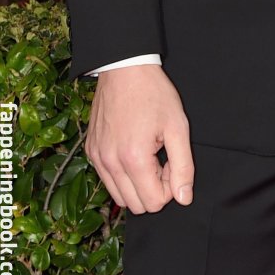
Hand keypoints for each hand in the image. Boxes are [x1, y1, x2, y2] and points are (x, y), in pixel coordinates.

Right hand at [86, 64, 193, 211]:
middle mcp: (110, 164)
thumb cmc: (154, 94)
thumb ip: (183, 166)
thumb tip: (184, 198)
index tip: (172, 161)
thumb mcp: (178, 126)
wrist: (125, 69)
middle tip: (162, 158)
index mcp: (133, 159)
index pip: (154, 203)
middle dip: (154, 188)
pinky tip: (133, 149)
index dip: (170, 186)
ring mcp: (97, 158)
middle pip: (136, 206)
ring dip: (137, 184)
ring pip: (120, 197)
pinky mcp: (91, 151)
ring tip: (148, 154)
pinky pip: (107, 180)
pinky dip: (122, 174)